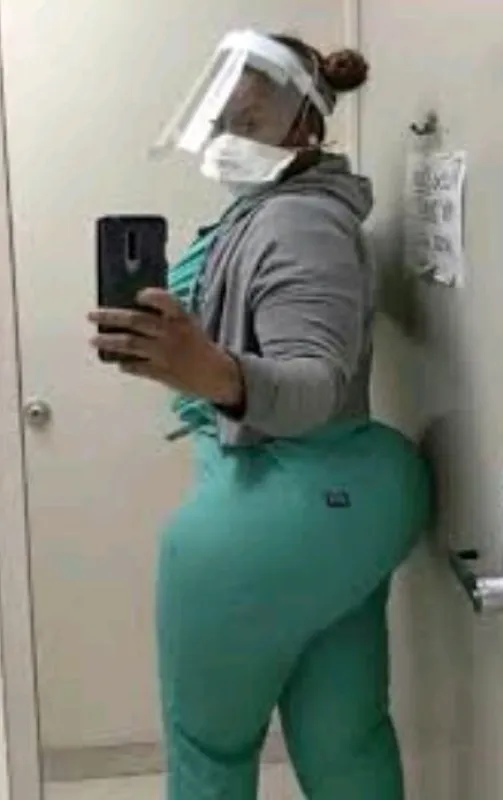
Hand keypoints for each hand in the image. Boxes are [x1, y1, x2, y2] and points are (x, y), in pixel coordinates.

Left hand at [88, 289, 242, 406]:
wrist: (216, 375)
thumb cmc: (197, 345)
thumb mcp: (188, 325)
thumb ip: (166, 316)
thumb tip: (133, 308)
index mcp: (182, 319)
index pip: (165, 300)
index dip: (150, 296)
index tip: (136, 294)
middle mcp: (171, 334)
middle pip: (136, 321)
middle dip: (110, 316)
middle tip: (93, 315)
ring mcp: (165, 354)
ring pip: (129, 344)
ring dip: (109, 340)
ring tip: (94, 339)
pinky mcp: (161, 373)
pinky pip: (136, 367)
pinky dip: (124, 363)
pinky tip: (118, 361)